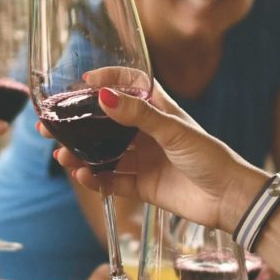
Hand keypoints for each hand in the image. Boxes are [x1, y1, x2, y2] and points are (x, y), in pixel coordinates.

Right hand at [48, 80, 265, 233]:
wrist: (229, 199)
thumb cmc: (211, 157)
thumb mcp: (174, 131)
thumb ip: (139, 115)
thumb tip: (104, 96)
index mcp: (159, 111)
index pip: (129, 86)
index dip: (107, 80)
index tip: (82, 82)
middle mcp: (148, 133)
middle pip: (105, 124)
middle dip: (78, 124)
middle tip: (50, 126)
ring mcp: (144, 160)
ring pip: (103, 154)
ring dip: (81, 154)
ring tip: (61, 155)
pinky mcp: (143, 186)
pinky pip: (112, 182)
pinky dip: (95, 180)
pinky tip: (82, 176)